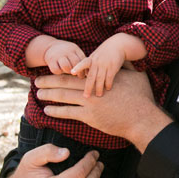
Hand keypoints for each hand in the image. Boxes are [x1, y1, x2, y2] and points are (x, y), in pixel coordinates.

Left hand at [35, 69, 171, 151]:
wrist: (142, 118)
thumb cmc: (141, 97)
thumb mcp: (136, 75)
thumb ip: (127, 67)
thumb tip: (127, 59)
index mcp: (100, 77)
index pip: (77, 72)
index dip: (63, 71)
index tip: (53, 70)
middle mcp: (92, 88)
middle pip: (65, 83)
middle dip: (49, 81)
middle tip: (36, 81)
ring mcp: (89, 103)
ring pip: (64, 97)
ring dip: (49, 94)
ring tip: (38, 93)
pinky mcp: (89, 117)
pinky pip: (68, 113)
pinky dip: (56, 111)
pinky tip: (47, 110)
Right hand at [43, 40, 84, 74]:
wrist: (50, 46)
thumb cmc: (67, 52)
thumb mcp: (74, 52)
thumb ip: (81, 59)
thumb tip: (89, 72)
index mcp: (74, 48)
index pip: (82, 59)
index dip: (85, 68)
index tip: (86, 74)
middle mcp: (67, 51)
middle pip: (75, 63)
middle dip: (79, 72)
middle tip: (80, 76)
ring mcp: (58, 55)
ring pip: (66, 66)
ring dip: (68, 71)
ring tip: (69, 72)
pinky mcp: (50, 60)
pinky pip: (56, 70)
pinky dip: (59, 72)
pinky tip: (60, 70)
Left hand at [71, 41, 126, 97]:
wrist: (118, 44)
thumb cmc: (104, 53)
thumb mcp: (95, 56)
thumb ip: (89, 65)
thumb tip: (84, 77)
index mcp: (91, 59)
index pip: (83, 63)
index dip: (77, 67)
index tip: (72, 72)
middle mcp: (97, 61)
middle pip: (91, 76)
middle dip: (88, 87)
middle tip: (86, 96)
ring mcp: (105, 64)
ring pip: (100, 78)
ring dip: (99, 88)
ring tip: (98, 95)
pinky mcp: (113, 66)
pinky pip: (110, 77)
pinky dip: (108, 84)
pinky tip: (108, 88)